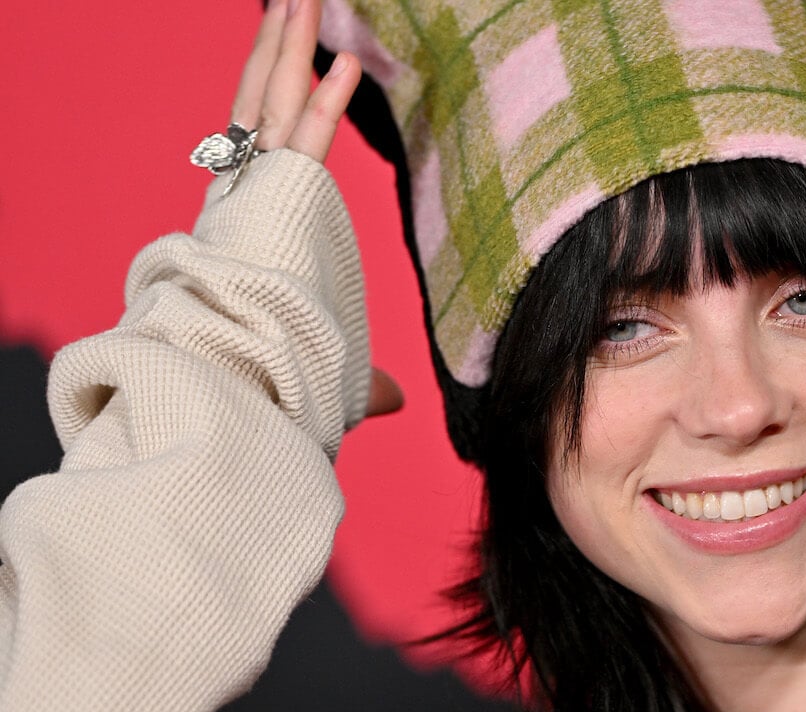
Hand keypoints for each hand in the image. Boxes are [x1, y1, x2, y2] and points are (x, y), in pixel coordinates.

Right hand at [232, 0, 402, 417]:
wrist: (232, 394)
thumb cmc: (272, 387)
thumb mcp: (333, 370)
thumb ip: (368, 379)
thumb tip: (397, 402)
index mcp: (246, 225)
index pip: (260, 148)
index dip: (276, 103)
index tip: (292, 67)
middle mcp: (242, 200)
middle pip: (259, 106)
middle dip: (275, 52)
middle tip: (288, 6)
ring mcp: (256, 196)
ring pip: (274, 104)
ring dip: (290, 47)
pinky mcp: (277, 203)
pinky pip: (307, 138)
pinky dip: (327, 98)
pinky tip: (346, 59)